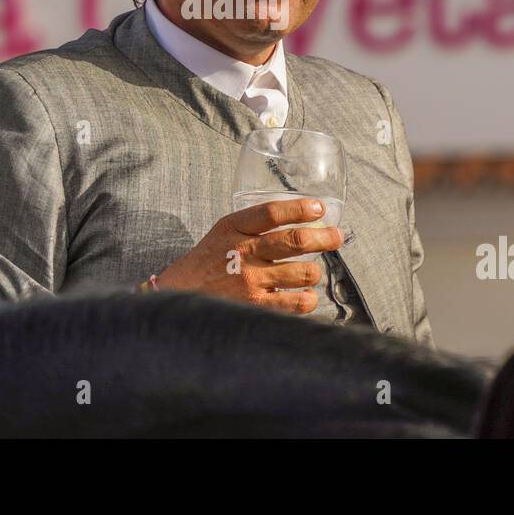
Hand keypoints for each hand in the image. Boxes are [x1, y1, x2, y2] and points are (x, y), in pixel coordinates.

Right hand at [155, 197, 343, 312]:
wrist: (177, 298)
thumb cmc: (204, 264)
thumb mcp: (222, 233)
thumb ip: (253, 226)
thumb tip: (298, 221)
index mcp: (233, 228)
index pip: (272, 212)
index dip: (300, 208)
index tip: (319, 207)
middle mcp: (243, 252)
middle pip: (296, 240)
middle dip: (325, 237)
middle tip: (336, 237)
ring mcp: (250, 281)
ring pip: (304, 272)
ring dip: (314, 272)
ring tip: (311, 272)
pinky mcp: (256, 307)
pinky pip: (297, 302)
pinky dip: (308, 299)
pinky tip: (305, 296)